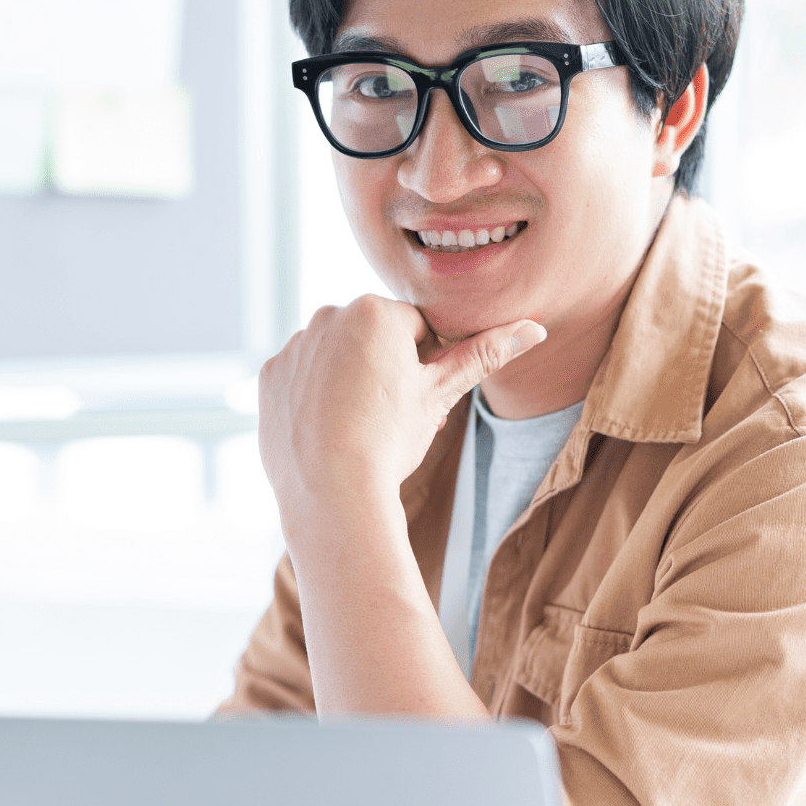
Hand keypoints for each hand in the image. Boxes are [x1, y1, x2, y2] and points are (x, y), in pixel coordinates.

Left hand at [258, 295, 545, 520]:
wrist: (332, 494)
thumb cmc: (391, 440)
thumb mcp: (441, 394)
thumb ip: (484, 354)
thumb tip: (535, 328)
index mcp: (375, 311)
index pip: (414, 328)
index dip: (422, 365)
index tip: (415, 398)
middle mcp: (327, 316)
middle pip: (371, 337)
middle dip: (382, 367)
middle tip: (388, 417)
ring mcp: (294, 346)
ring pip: (334, 356)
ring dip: (347, 379)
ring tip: (356, 426)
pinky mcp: (270, 377)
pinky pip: (300, 378)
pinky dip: (313, 398)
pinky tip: (325, 431)